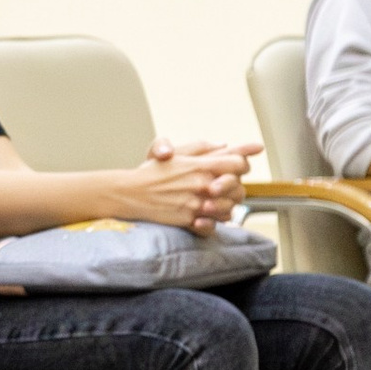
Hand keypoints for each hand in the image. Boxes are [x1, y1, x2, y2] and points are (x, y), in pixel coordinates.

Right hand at [120, 138, 255, 233]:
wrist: (128, 194)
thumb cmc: (150, 173)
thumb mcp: (175, 154)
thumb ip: (201, 148)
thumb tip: (223, 144)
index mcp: (200, 165)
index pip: (238, 164)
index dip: (241, 166)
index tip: (235, 169)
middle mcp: (202, 184)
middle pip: (238, 189)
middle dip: (234, 190)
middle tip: (223, 190)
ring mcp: (196, 203)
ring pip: (228, 209)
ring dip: (224, 208)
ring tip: (212, 205)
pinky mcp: (188, 220)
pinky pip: (212, 225)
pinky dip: (210, 223)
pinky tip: (203, 218)